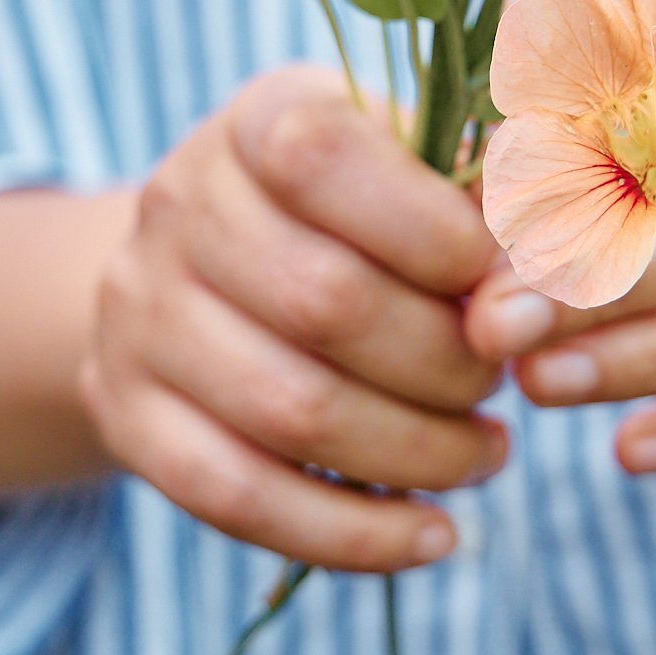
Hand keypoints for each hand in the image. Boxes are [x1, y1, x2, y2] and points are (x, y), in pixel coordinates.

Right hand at [82, 66, 504, 572]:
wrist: (197, 266)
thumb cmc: (351, 207)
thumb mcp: (412, 167)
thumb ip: (481, 209)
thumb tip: (529, 298)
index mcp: (259, 120)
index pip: (322, 157)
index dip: (430, 229)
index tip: (498, 283)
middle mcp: (179, 201)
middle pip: (321, 300)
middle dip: (443, 360)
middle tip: (498, 380)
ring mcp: (138, 311)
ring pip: (286, 410)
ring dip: (416, 452)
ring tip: (483, 452)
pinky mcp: (126, 413)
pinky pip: (235, 497)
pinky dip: (351, 534)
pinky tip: (433, 534)